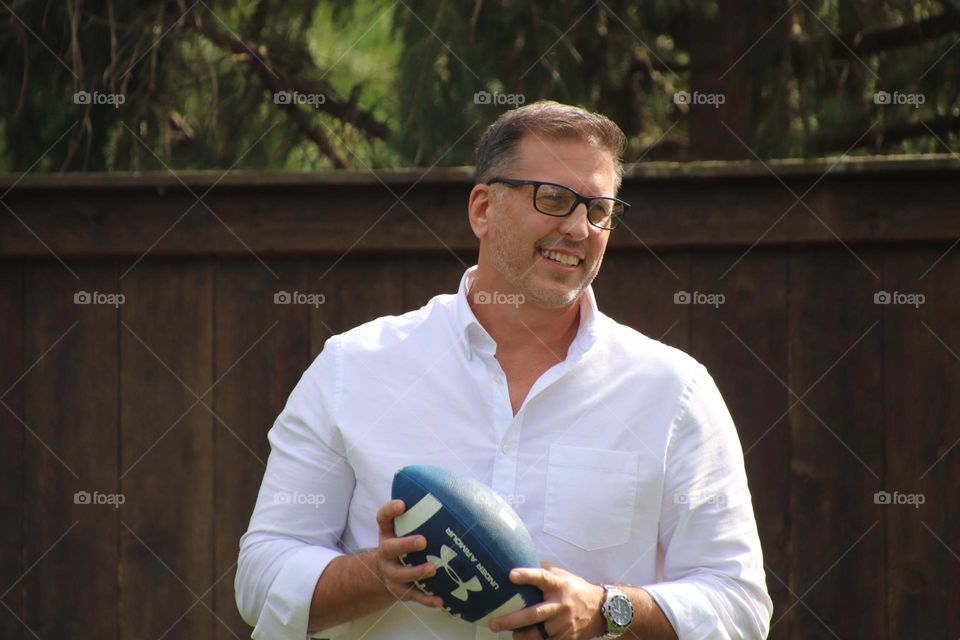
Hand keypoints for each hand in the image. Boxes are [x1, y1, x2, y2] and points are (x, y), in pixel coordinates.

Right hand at [374, 499, 443, 608]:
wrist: (385, 573)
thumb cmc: (403, 544)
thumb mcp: (404, 528)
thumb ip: (420, 514)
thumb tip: (452, 493)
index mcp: (387, 534)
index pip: (383, 518)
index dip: (390, 510)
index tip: (403, 504)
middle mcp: (386, 553)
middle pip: (390, 548)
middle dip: (406, 545)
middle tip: (423, 541)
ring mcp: (392, 574)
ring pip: (402, 575)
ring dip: (417, 572)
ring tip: (433, 568)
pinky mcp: (401, 591)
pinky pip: (414, 597)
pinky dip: (427, 599)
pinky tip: (441, 599)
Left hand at [489, 560, 605, 638]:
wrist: (601, 610)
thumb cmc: (575, 588)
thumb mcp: (562, 575)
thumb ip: (543, 570)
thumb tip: (520, 559)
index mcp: (559, 585)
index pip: (541, 578)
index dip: (526, 576)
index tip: (510, 575)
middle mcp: (561, 605)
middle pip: (534, 614)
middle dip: (512, 620)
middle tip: (494, 623)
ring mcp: (564, 624)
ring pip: (539, 634)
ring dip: (521, 636)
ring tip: (510, 634)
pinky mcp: (567, 638)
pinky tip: (524, 639)